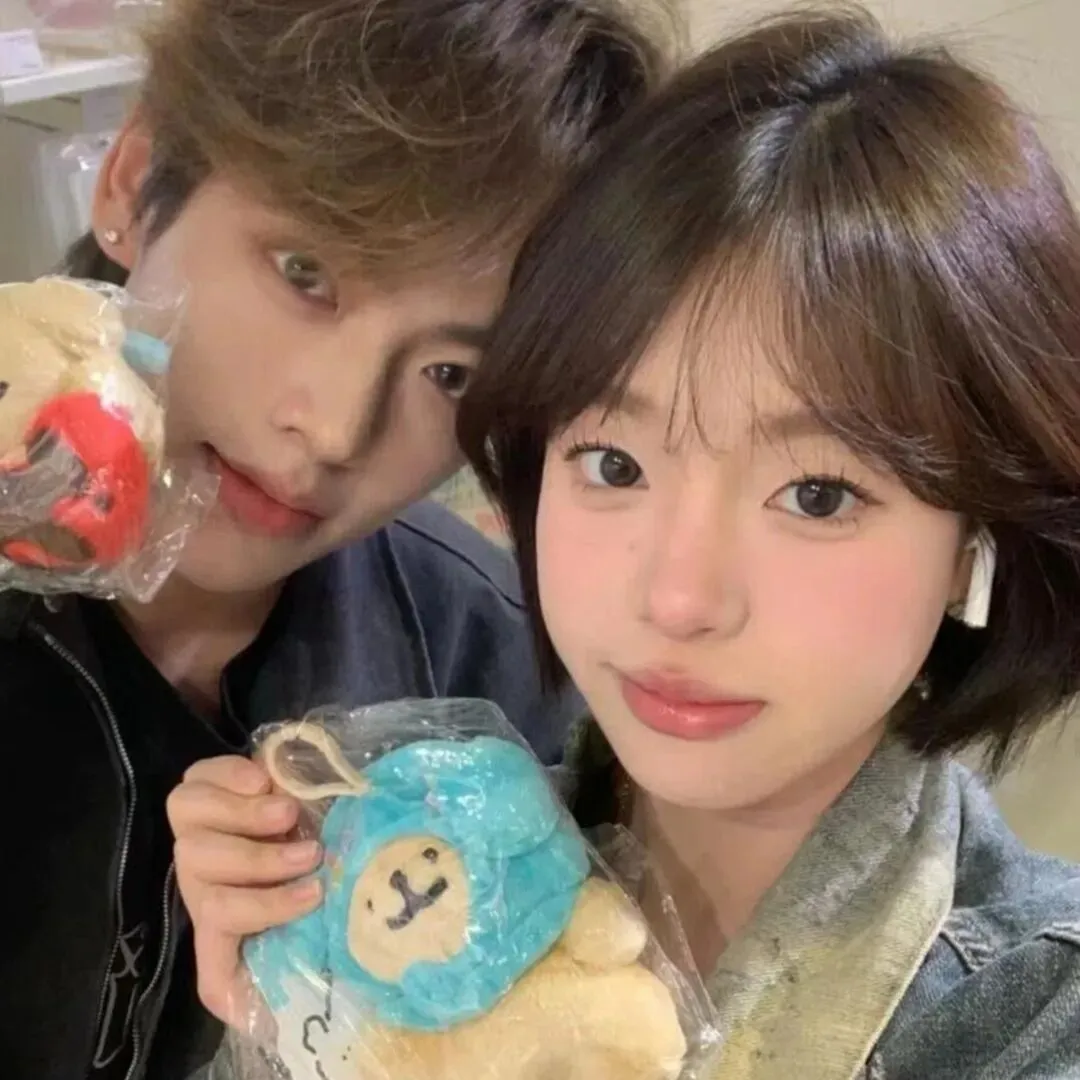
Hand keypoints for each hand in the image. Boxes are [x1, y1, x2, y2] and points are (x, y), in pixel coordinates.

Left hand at [167, 755, 323, 1027]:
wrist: (314, 834)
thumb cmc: (310, 902)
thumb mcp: (301, 950)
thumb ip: (274, 981)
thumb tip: (283, 1017)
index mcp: (220, 922)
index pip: (220, 922)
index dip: (265, 908)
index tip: (316, 897)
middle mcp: (201, 876)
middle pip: (200, 865)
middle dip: (257, 861)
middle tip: (309, 853)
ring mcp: (198, 828)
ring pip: (190, 818)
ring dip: (244, 816)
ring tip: (289, 812)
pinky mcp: (206, 785)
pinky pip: (197, 775)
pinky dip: (230, 774)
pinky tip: (264, 780)